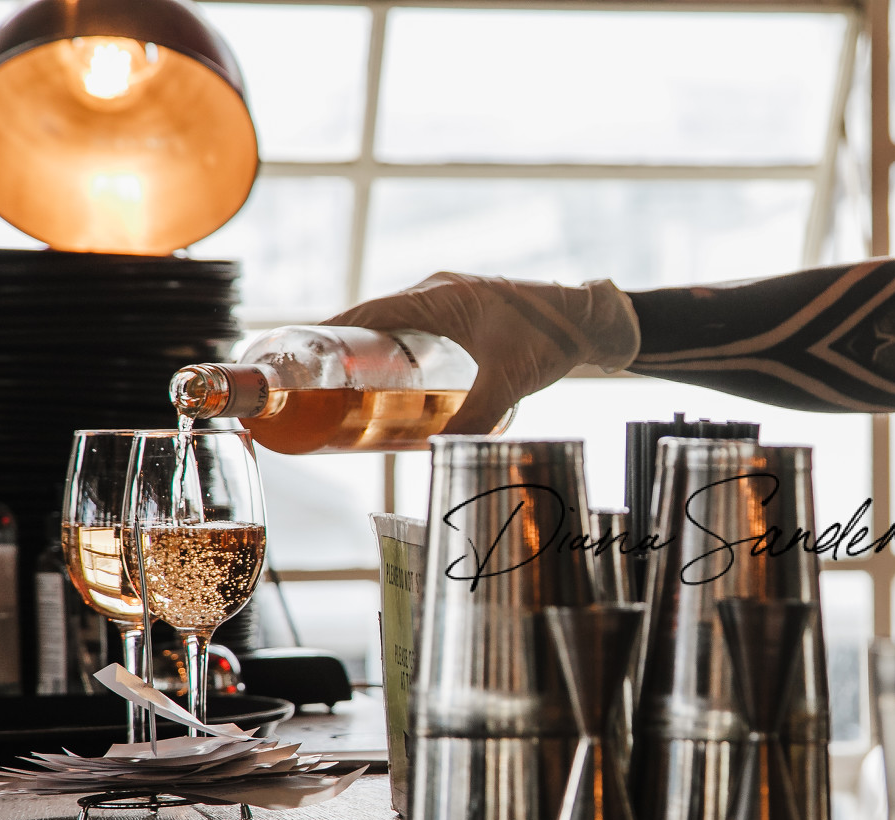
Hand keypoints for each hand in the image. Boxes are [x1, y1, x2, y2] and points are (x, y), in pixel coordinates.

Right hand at [321, 272, 639, 433]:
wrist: (593, 321)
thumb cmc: (552, 337)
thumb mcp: (508, 381)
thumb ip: (475, 418)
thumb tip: (441, 454)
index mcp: (436, 296)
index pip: (368, 312)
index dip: (330, 334)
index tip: (301, 358)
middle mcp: (438, 292)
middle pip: (375, 319)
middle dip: (345, 350)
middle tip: (319, 386)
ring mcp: (453, 300)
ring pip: (397, 324)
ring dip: (372, 349)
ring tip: (347, 388)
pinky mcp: (468, 314)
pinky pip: (419, 328)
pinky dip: (400, 349)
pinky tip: (395, 379)